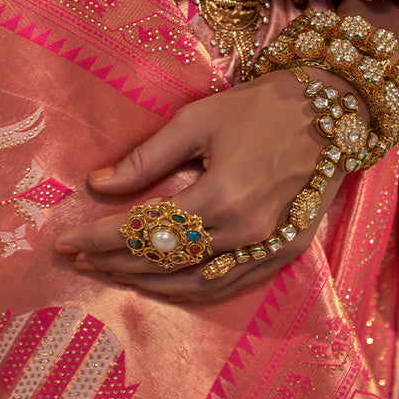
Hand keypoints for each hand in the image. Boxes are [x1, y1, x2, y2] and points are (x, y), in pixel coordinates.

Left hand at [55, 71, 344, 300]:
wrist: (332, 112)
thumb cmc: (261, 108)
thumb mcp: (197, 120)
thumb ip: (146, 158)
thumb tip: (96, 184)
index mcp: (221, 198)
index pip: (145, 231)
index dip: (100, 238)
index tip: (66, 239)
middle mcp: (244, 234)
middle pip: (164, 262)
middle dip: (114, 262)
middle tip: (77, 256)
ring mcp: (266, 250)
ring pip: (194, 284)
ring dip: (146, 283)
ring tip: (110, 272)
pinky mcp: (283, 253)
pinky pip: (228, 285)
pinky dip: (189, 290)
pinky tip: (163, 284)